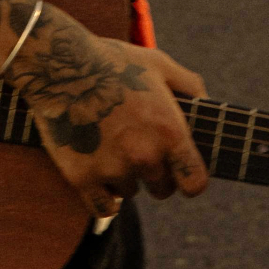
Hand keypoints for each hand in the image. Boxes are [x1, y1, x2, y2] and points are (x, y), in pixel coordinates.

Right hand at [10, 12, 209, 218]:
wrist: (60, 65)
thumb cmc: (113, 61)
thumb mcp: (159, 63)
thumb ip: (190, 86)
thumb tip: (208, 107)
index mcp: (169, 131)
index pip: (195, 183)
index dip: (190, 180)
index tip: (183, 174)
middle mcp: (144, 155)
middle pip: (162, 189)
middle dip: (155, 174)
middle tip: (139, 149)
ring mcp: (112, 168)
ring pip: (130, 192)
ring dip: (125, 177)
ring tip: (111, 144)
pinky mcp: (82, 177)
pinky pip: (103, 207)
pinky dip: (103, 195)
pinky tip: (99, 173)